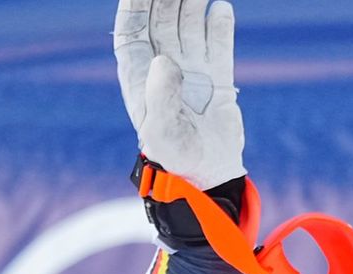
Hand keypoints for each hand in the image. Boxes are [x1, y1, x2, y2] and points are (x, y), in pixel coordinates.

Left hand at [114, 0, 244, 190]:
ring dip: (192, 3)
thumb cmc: (173, 158)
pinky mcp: (217, 78)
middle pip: (160, 21)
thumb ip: (162, 96)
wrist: (206, 176)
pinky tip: (221, 8)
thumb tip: (164, 60)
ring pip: (189, 26)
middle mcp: (162, 69)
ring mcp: (190, 71)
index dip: (135, 7)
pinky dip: (220, 25)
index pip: (132, 33)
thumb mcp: (162, 131)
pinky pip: (218, 43)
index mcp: (139, 79)